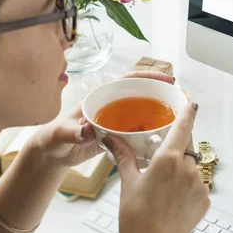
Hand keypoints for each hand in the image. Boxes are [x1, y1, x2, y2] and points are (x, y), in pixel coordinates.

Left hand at [30, 70, 175, 167]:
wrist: (51, 154)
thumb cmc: (54, 139)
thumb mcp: (61, 134)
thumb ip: (73, 132)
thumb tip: (88, 130)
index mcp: (101, 97)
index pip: (128, 80)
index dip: (149, 77)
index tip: (167, 79)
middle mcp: (112, 106)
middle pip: (141, 94)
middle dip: (161, 94)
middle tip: (181, 100)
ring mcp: (116, 121)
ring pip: (142, 113)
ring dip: (159, 115)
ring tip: (178, 119)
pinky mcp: (117, 136)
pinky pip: (138, 132)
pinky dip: (151, 134)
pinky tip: (162, 140)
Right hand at [103, 102, 209, 232]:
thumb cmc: (137, 219)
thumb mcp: (128, 183)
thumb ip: (124, 156)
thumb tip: (112, 139)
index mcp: (168, 160)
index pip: (183, 126)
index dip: (188, 112)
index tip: (191, 102)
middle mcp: (187, 169)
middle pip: (188, 144)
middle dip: (178, 144)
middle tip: (163, 154)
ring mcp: (199, 184)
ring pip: (192, 165)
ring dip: (181, 167)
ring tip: (163, 185)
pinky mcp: (205, 199)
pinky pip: (197, 183)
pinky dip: (186, 185)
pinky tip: (172, 198)